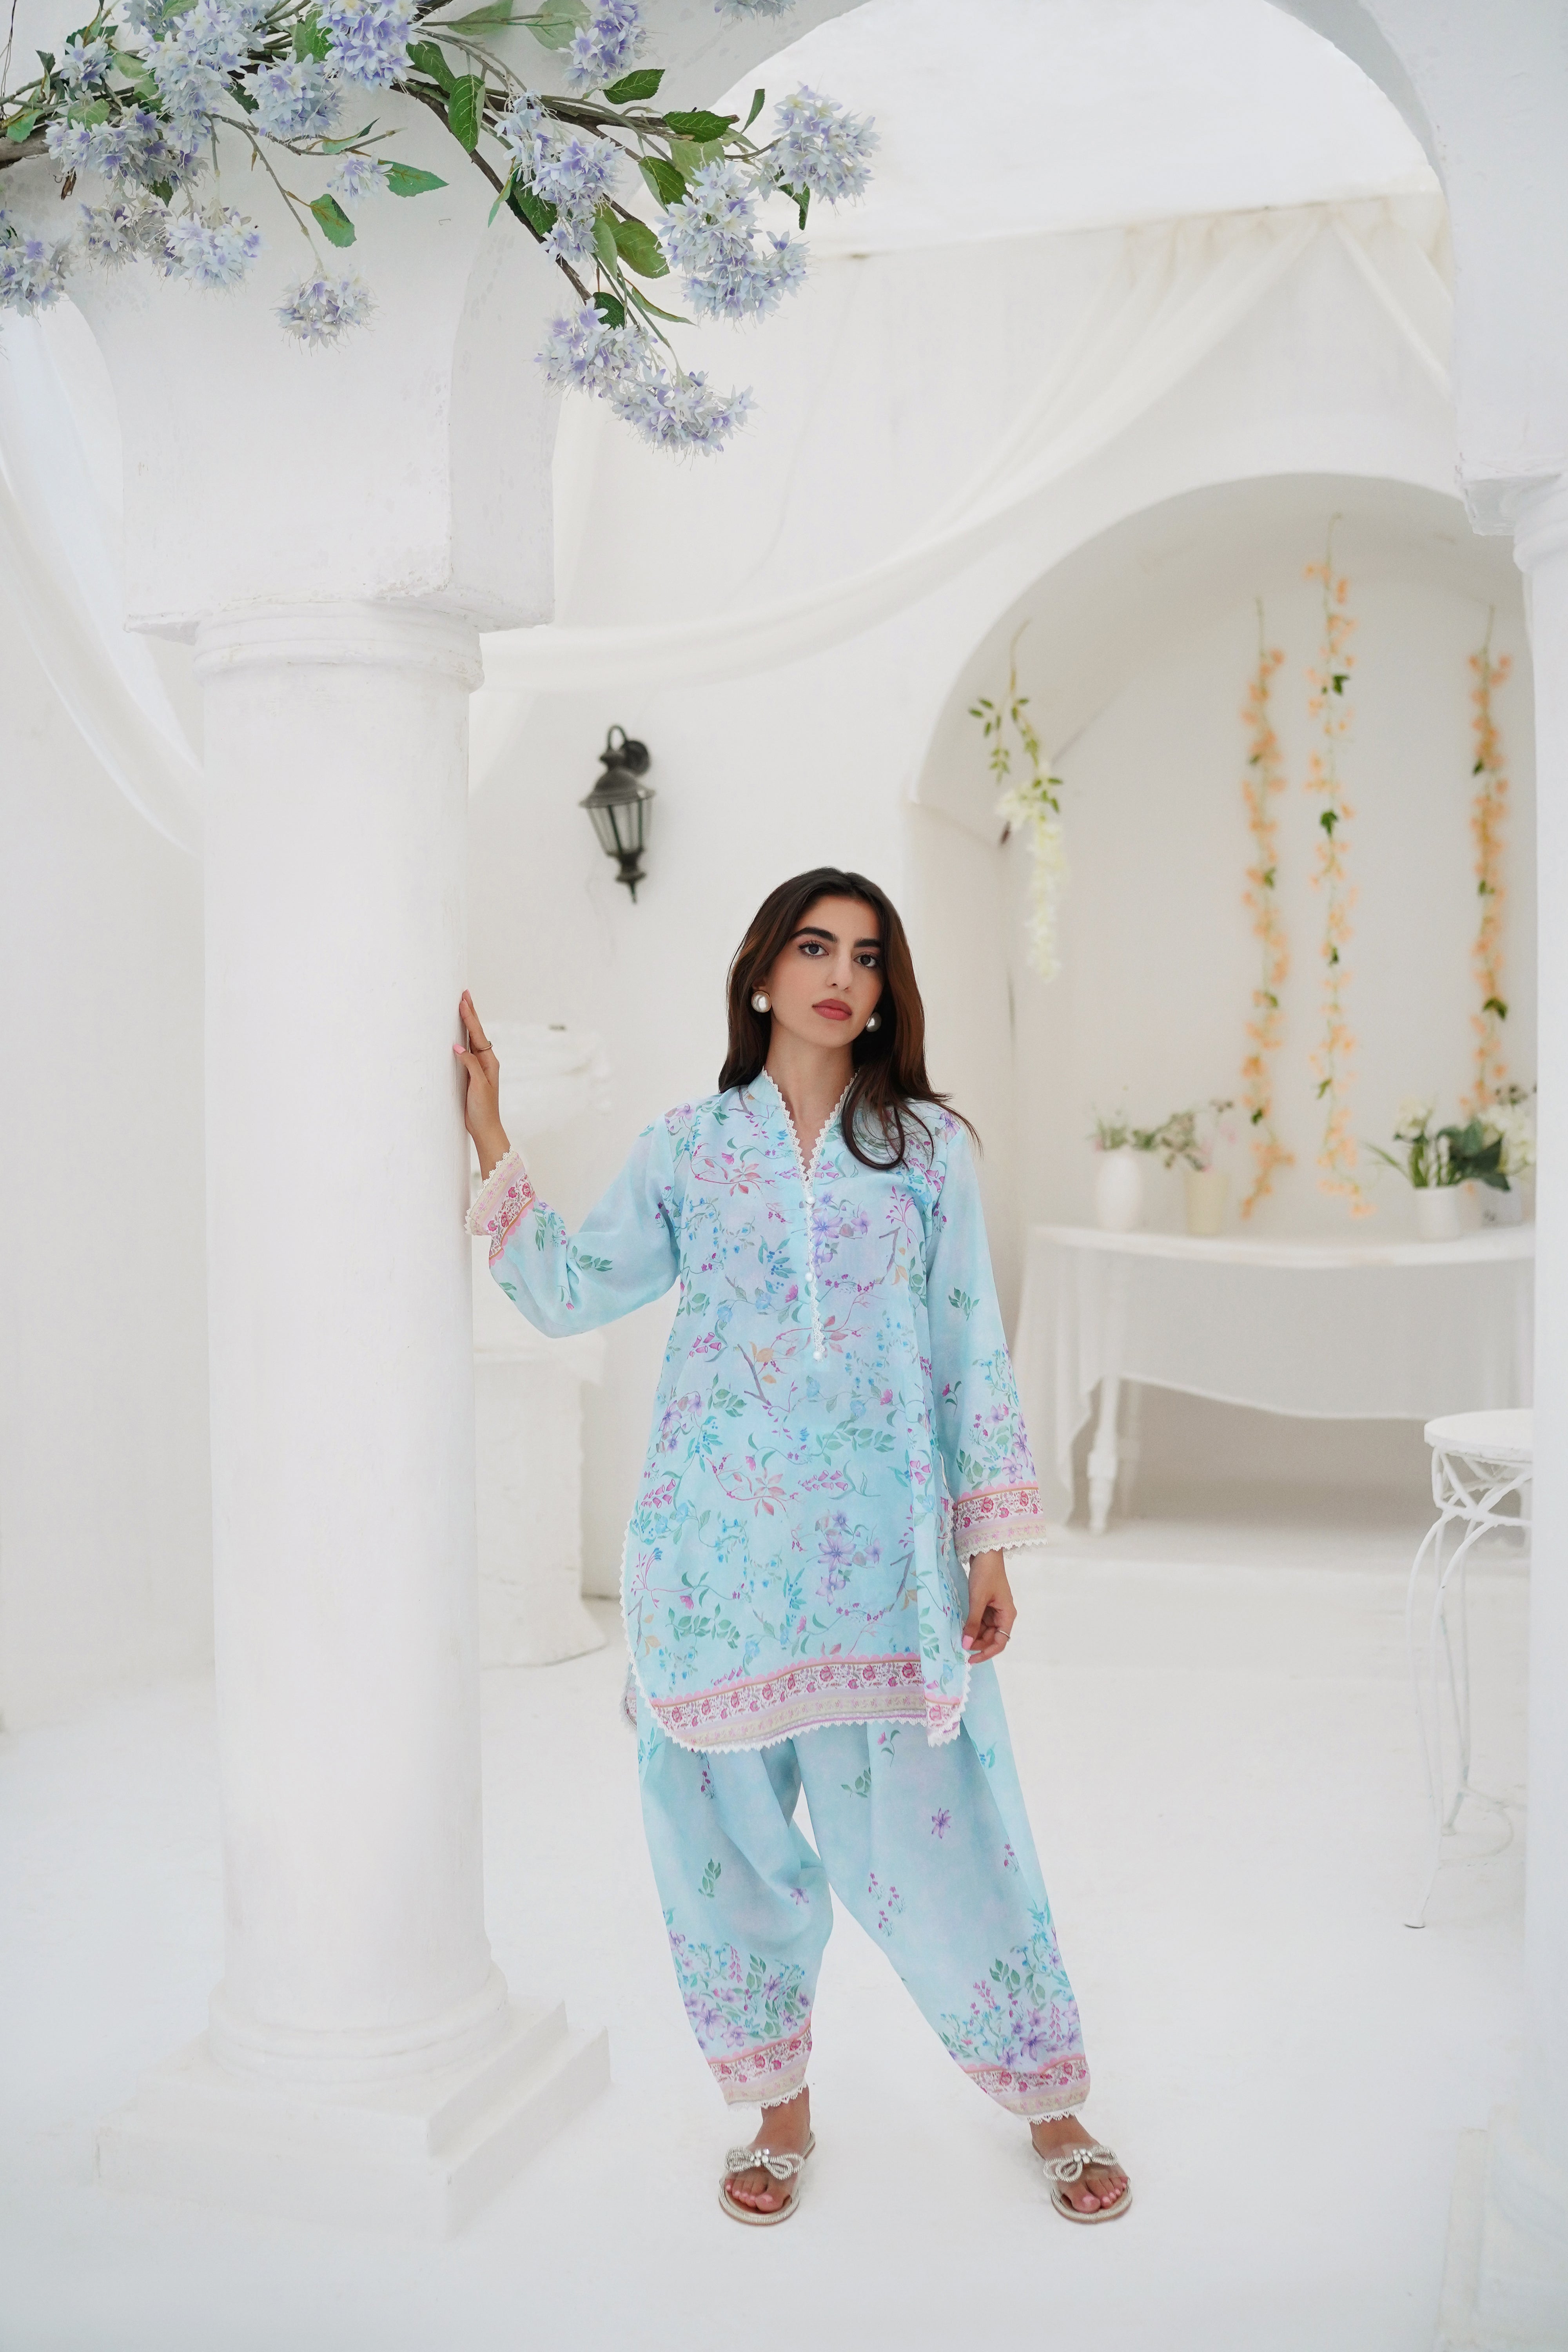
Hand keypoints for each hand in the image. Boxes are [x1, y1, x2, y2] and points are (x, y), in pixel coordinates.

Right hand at [453, 991, 510, 1177]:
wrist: (484, 1127)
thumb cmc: (483, 1109)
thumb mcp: (478, 1086)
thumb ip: (470, 1064)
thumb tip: (458, 1046)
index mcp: (489, 1061)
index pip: (477, 1034)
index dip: (470, 1017)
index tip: (463, 1000)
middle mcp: (485, 1061)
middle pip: (476, 1032)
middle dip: (470, 1013)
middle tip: (464, 994)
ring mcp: (478, 1066)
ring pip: (471, 1038)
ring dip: (466, 1022)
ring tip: (462, 1006)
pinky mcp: (471, 1073)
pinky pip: (466, 1049)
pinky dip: (462, 1037)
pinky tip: (457, 1032)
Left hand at [962, 1549, 1015, 1662]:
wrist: (985, 1552)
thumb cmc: (985, 1574)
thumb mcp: (977, 1600)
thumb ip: (972, 1623)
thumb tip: (966, 1645)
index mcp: (1007, 1615)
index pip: (999, 1642)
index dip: (986, 1653)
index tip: (970, 1659)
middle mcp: (1003, 1615)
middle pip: (991, 1638)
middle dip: (976, 1643)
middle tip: (959, 1645)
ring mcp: (994, 1610)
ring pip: (984, 1630)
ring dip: (972, 1634)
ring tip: (958, 1636)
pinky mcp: (986, 1604)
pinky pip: (979, 1620)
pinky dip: (970, 1625)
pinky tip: (960, 1626)